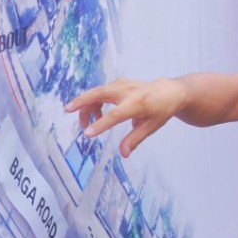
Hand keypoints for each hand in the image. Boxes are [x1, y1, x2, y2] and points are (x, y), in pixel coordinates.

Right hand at [65, 78, 188, 157]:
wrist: (170, 91)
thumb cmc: (162, 110)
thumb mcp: (152, 126)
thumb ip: (135, 139)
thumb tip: (123, 154)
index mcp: (138, 103)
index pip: (116, 115)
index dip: (101, 124)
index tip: (87, 133)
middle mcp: (128, 91)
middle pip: (100, 93)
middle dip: (82, 101)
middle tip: (67, 110)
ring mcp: (122, 84)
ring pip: (98, 91)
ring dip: (87, 105)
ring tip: (86, 124)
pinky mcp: (119, 83)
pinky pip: (102, 91)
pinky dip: (94, 102)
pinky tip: (98, 116)